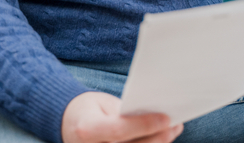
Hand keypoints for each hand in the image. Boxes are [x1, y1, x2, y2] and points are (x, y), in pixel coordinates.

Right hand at [61, 92, 182, 142]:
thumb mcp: (104, 104)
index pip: (119, 130)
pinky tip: (161, 139)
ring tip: (172, 131)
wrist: (67, 125)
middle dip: (158, 137)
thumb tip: (158, 115)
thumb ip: (126, 113)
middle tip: (176, 125)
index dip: (144, 125)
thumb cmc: (89, 110)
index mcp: (86, 130)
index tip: (166, 118)